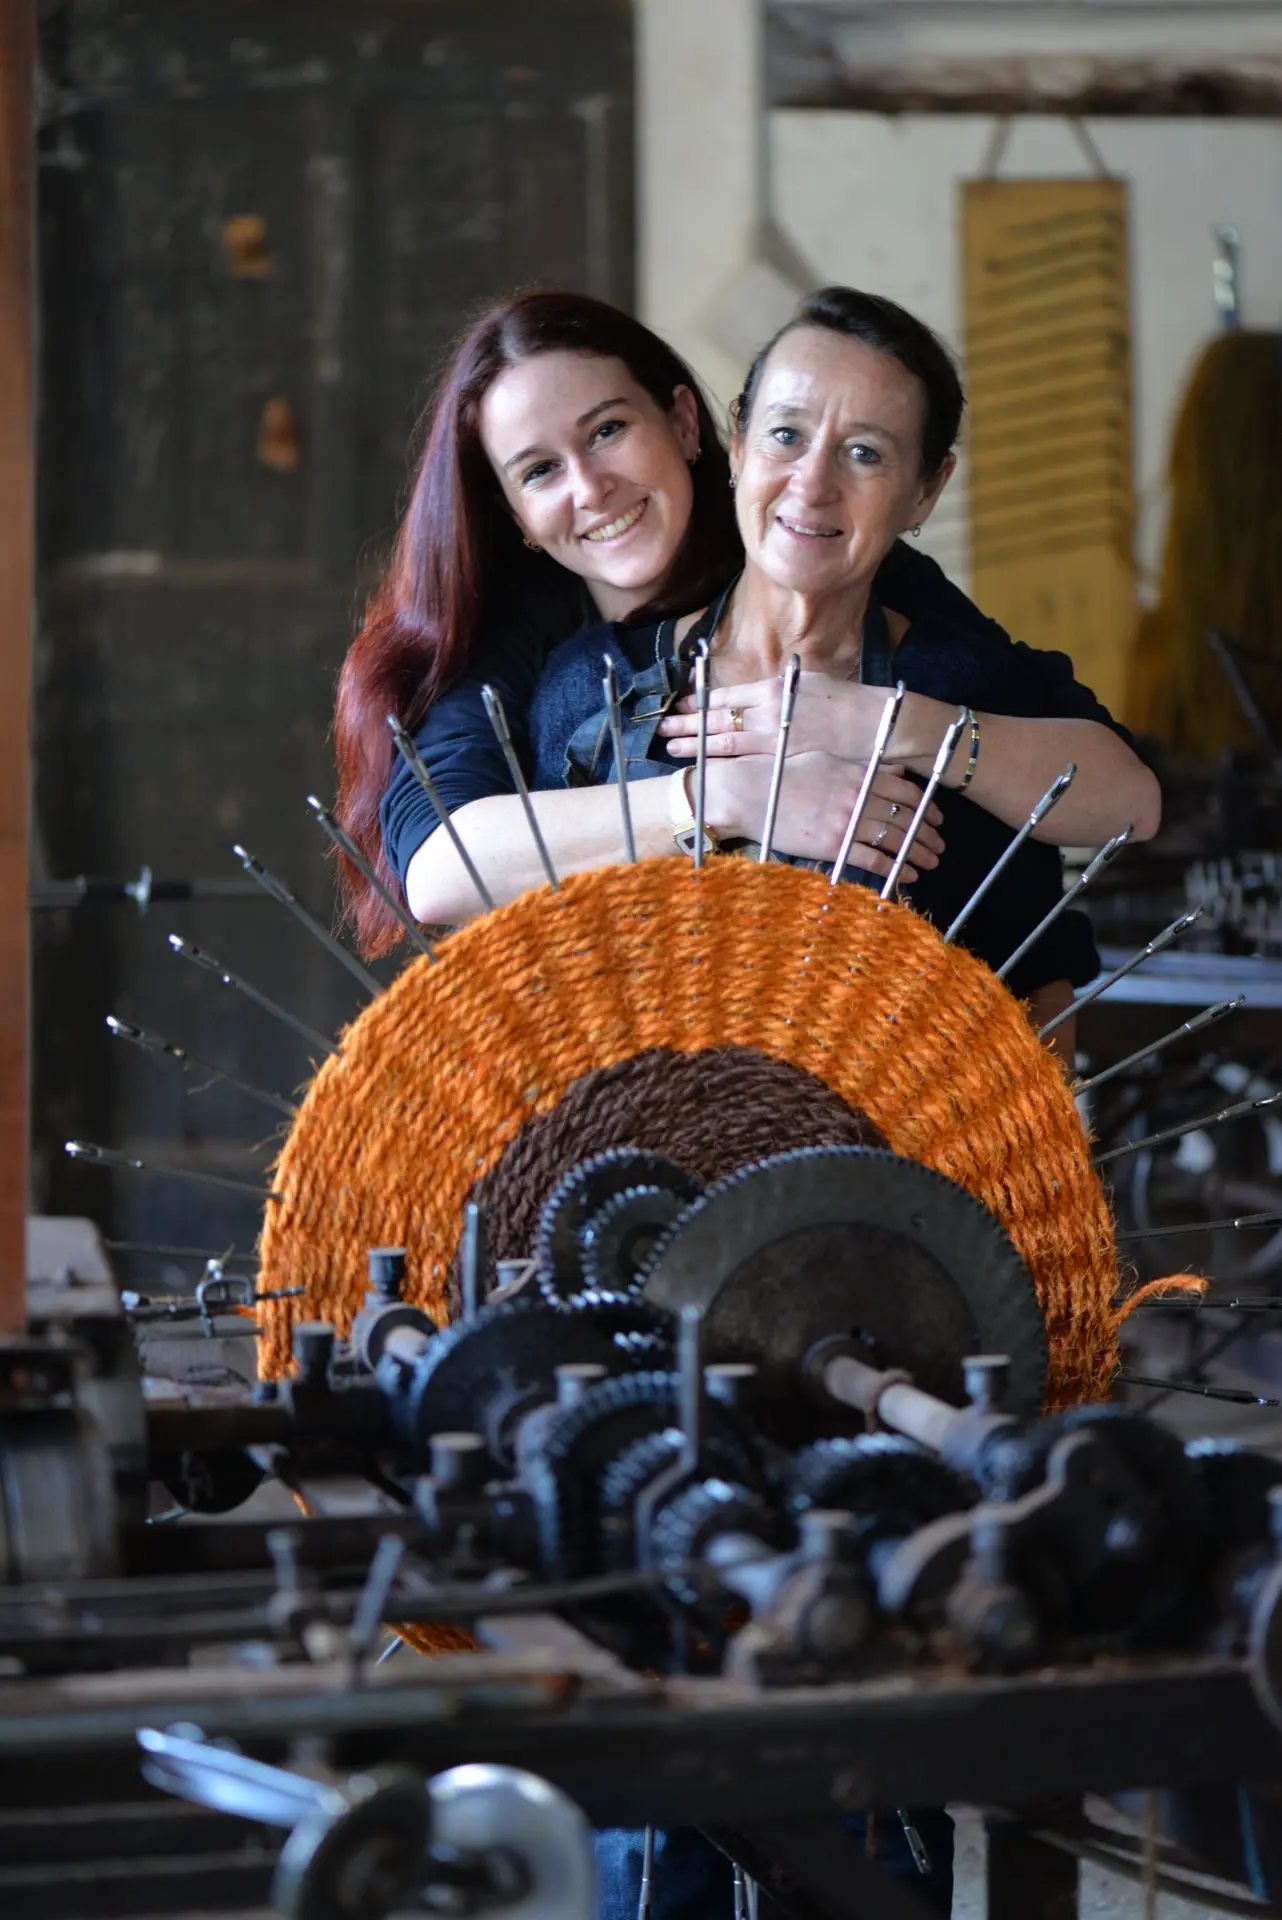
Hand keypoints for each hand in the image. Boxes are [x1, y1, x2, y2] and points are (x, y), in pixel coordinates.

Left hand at [659, 673, 897, 760]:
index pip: (727, 695)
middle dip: (687, 724)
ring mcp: (775, 735)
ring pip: (725, 740)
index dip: (700, 702)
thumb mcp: (809, 684)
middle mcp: (769, 710)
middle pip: (718, 717)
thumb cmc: (847, 702)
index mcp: (774, 688)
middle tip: (661, 730)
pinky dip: (723, 763)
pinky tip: (705, 767)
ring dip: (696, 745)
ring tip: (671, 749)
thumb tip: (763, 692)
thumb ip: (782, 689)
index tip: (679, 706)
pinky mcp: (784, 757)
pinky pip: (745, 761)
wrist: (876, 722)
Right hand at [711, 752, 944, 882]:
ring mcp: (847, 822)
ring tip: (930, 863)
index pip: (906, 793)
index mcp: (859, 775)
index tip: (936, 820)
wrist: (751, 793)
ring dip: (918, 853)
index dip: (926, 808)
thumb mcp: (828, 761)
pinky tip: (907, 875)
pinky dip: (895, 869)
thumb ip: (864, 767)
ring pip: (895, 839)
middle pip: (906, 817)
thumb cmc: (785, 773)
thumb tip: (896, 772)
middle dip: (928, 834)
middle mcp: (858, 798)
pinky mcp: (833, 845)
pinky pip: (873, 860)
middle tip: (939, 846)